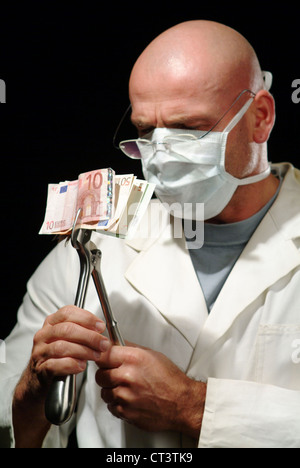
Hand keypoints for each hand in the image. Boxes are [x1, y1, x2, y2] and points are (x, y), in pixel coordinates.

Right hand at [13, 306, 108, 446]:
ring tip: (96, 356)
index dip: (86, 318)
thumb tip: (101, 330)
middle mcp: (43, 335)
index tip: (100, 326)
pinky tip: (81, 366)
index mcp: (51, 323)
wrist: (37, 382)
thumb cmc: (56, 357)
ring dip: (83, 351)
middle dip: (89, 336)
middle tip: (103, 344)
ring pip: (62, 347)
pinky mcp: (40, 369)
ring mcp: (40, 352)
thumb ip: (82, 332)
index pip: (68, 313)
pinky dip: (71, 364)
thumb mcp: (68, 340)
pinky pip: (55, 365)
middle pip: (67, 330)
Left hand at [95, 343, 205, 438]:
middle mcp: (127, 376)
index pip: (103, 354)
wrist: (182, 402)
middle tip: (116, 375)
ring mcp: (125, 396)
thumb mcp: (152, 355)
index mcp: (133, 359)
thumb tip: (114, 344)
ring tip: (126, 388)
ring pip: (104, 392)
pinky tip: (130, 399)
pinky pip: (111, 406)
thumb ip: (130, 349)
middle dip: (106, 374)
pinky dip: (118, 404)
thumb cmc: (170, 379)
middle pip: (99, 374)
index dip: (102, 357)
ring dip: (111, 390)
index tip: (104, 359)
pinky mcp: (126, 412)